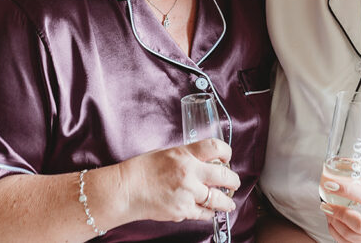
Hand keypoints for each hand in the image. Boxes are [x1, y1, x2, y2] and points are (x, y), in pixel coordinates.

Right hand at [118, 138, 239, 222]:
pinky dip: (210, 212)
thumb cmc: (143, 170)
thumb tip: (206, 161)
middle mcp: (189, 172)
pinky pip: (205, 213)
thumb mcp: (168, 153)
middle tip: (234, 182)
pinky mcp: (183, 211)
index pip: (216, 147)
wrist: (126, 190)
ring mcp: (187, 193)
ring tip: (228, 202)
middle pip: (224, 175)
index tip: (227, 158)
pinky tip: (210, 210)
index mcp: (185, 154)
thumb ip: (188, 156)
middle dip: (233, 180)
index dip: (227, 152)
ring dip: (227, 201)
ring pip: (219, 199)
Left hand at [320, 176, 360, 242]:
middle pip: (360, 225)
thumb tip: (341, 179)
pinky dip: (337, 235)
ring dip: (334, 225)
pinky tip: (333, 225)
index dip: (347, 190)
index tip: (331, 184)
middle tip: (326, 205)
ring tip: (328, 213)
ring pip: (352, 238)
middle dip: (339, 214)